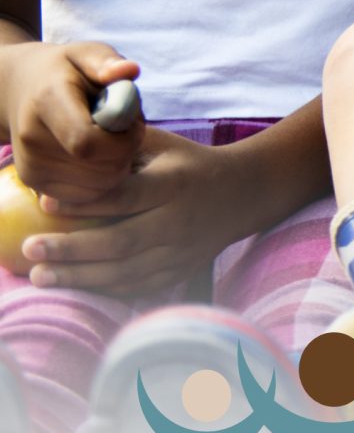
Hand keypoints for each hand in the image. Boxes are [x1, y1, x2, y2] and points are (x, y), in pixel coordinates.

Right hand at [1, 41, 142, 207]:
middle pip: (100, 169)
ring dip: (118, 165)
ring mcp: (31, 166)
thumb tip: (129, 71)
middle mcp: (32, 140)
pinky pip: (88, 195)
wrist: (17, 90)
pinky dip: (103, 179)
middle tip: (125, 128)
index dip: (124, 140)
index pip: (88, 143)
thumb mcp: (85, 54)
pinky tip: (98, 155)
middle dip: (127, 152)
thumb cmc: (64, 70)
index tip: (131, 122)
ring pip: (99, 185)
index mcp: (47, 103)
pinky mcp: (35, 184)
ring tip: (110, 138)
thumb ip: (108, 62)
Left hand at [19, 128, 263, 296]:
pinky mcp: (183, 270)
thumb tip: (68, 144)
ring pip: (127, 271)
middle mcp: (179, 220)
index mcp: (174, 183)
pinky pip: (140, 286)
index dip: (85, 201)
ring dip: (80, 276)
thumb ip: (120, 146)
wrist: (244, 193)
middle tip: (30, 249)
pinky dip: (105, 289)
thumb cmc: (187, 163)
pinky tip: (74, 286)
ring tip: (40, 276)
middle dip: (72, 248)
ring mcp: (183, 251)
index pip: (125, 196)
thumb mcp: (161, 145)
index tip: (44, 201)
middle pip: (122, 241)